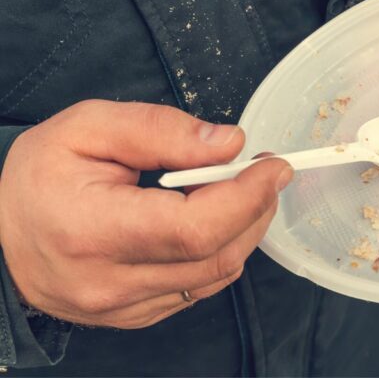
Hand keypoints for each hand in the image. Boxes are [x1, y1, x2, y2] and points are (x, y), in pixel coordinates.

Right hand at [0, 100, 291, 328]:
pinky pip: (200, 288)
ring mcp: (123, 308)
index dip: (247, 197)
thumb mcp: (89, 127)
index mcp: (92, 230)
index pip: (194, 229)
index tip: (274, 167)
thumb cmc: (40, 175)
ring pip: (216, 275)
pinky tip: (215, 220)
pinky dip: (222, 251)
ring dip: (245, 229)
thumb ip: (161, 129)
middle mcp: (109, 282)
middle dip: (256, 207)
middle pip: (216, 254)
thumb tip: (229, 144)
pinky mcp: (136, 315)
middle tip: (264, 170)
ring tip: (241, 189)